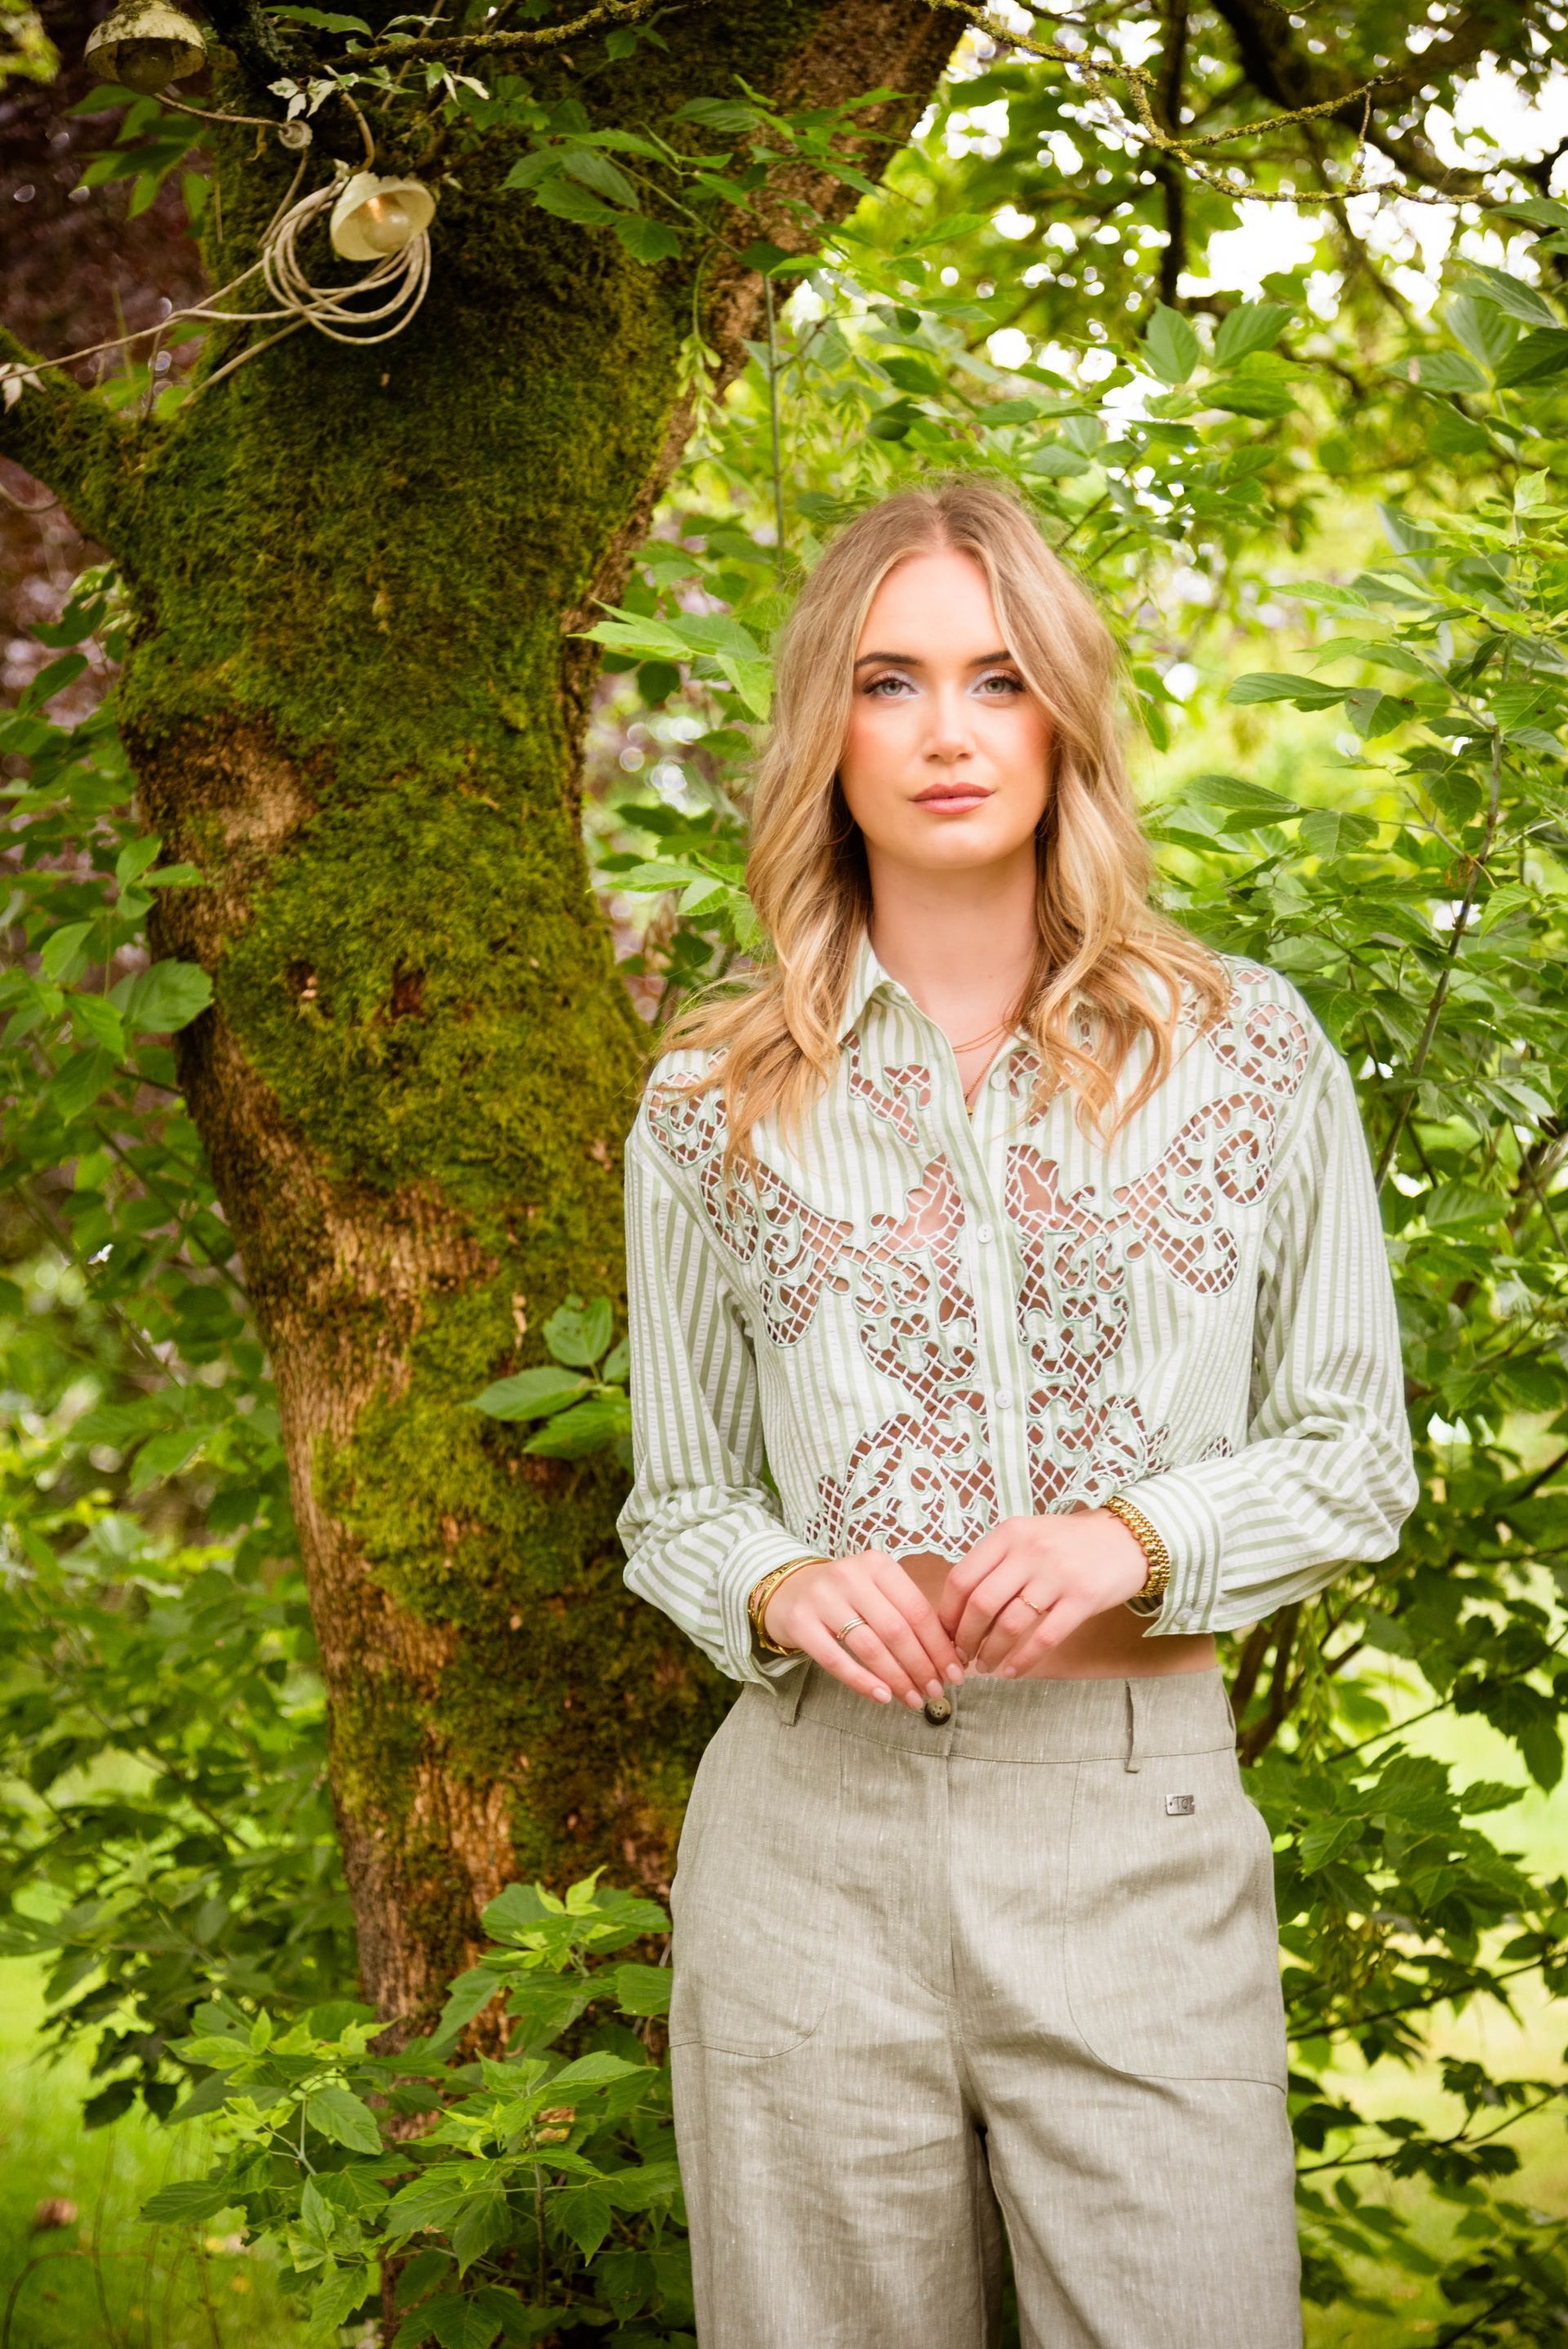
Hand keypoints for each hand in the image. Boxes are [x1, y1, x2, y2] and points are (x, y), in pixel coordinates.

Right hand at [759, 1552, 968, 1709]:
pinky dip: (863, 1682)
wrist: (787, 1590)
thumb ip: (908, 1615)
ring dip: (897, 1678)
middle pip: (896, 1630)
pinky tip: (882, 1696)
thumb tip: (950, 1657)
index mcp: (877, 1565)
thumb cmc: (845, 1597)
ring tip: (914, 1700)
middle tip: (936, 1691)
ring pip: (870, 1647)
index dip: (939, 1646)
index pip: (917, 1609)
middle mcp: (850, 1576)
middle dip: (922, 1666)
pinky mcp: (800, 1622)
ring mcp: (822, 1598)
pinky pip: (836, 1660)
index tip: (955, 1673)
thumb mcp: (876, 1591)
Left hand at [937, 1511, 1151, 1676]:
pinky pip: (1044, 1638)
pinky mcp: (1083, 1599)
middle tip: (962, 1656)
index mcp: (1009, 1534)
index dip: (948, 1613)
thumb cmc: (1069, 1542)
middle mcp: (1029, 1551)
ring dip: (991, 1652)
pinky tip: (1012, 1671)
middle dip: (965, 1638)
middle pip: (981, 1604)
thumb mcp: (1028, 1536)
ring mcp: (1057, 1575)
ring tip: (985, 1666)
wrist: (1128, 1538)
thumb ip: (997, 1562)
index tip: (944, 1634)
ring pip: (1010, 1624)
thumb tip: (959, 1608)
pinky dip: (1023, 1660)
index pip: (962, 1578)